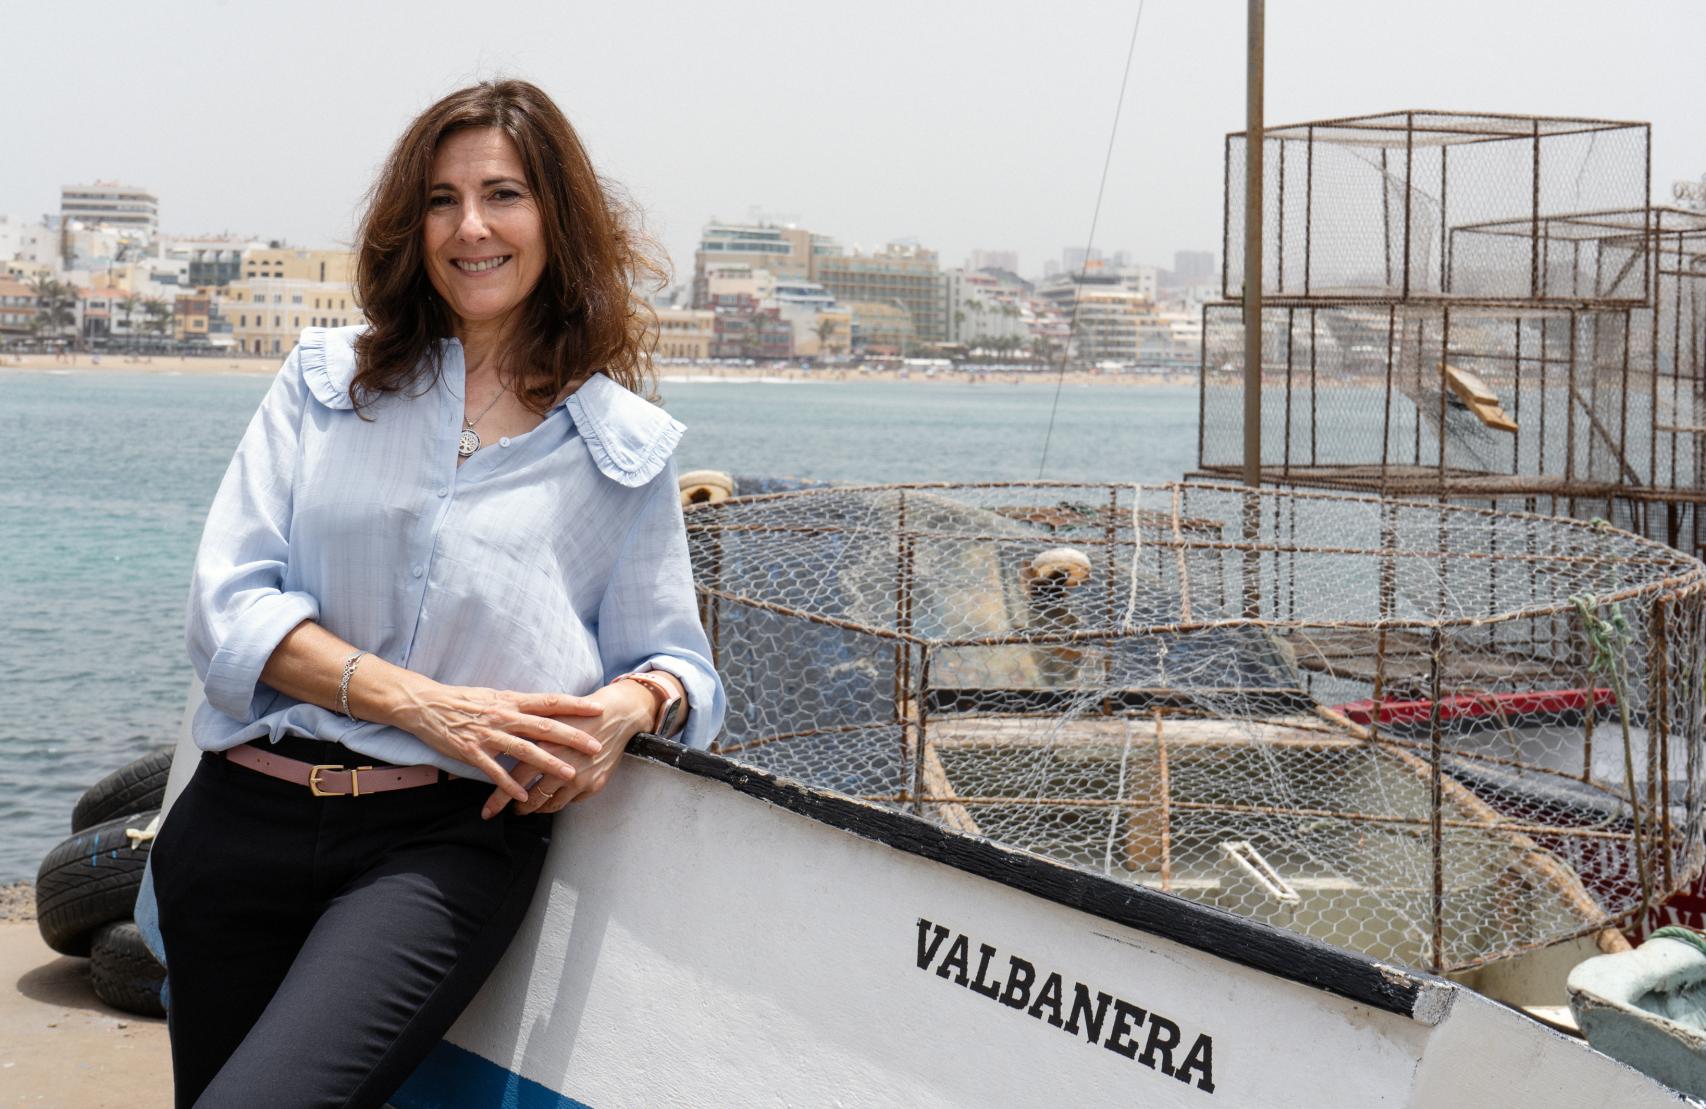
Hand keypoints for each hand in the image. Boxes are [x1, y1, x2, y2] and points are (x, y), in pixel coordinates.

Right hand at [388, 682, 604, 806]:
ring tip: (568, 774)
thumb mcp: (495, 696)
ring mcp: (488, 734)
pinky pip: (494, 770)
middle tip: (595, 746)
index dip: (574, 705)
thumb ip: (519, 704)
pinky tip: (524, 795)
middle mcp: (503, 716)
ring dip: (548, 764)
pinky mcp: (471, 751)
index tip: (598, 708)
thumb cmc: (463, 700)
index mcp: (511, 701)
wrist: (425, 704)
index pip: (549, 701)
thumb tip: (545, 708)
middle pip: (544, 727)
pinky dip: (509, 784)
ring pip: (524, 750)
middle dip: (571, 737)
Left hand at [480, 679, 655, 818]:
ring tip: (529, 807)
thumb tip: (501, 749)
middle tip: (510, 812)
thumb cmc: (579, 713)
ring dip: (537, 808)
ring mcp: (579, 778)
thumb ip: (525, 736)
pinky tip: (553, 797)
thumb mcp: (549, 719)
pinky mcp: (594, 784)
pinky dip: (559, 801)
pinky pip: (571, 802)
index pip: (514, 780)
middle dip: (517, 809)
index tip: (487, 811)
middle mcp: (561, 766)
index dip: (498, 799)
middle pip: (531, 798)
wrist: (617, 715)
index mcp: (544, 747)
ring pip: (551, 805)